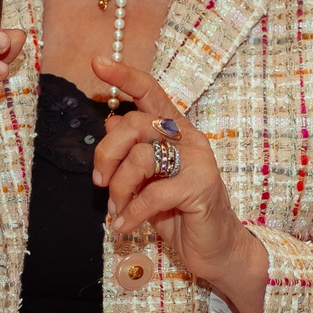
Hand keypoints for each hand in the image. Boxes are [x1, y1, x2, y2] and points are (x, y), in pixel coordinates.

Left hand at [90, 57, 265, 312]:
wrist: (216, 250)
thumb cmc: (180, 213)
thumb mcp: (149, 179)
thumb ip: (132, 150)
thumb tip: (110, 119)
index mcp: (176, 130)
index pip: (149, 91)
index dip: (123, 75)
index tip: (96, 62)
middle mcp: (189, 138)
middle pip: (135, 124)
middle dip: (107, 154)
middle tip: (99, 182)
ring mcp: (198, 162)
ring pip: (140, 159)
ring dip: (118, 190)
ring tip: (116, 211)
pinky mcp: (200, 188)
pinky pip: (153, 194)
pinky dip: (131, 213)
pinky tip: (124, 227)